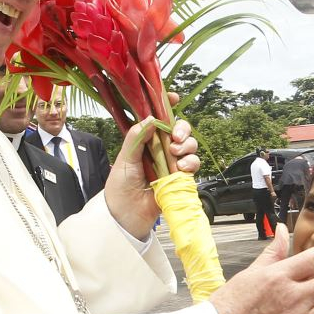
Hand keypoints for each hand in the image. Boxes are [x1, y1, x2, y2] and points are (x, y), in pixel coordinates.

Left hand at [104, 116, 199, 239]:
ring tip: (175, 155)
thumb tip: (151, 118)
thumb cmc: (120, 187)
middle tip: (175, 138)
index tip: (173, 98)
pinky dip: (190, 163)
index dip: (167, 106)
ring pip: (189, 146)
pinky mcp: (180, 178)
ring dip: (187, 147)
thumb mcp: (125, 158)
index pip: (159, 119)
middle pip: (180, 130)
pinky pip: (193, 164)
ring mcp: (171, 164)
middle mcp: (160, 150)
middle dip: (182, 129)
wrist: (126, 215)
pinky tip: (180, 168)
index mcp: (145, 141)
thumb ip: (137, 137)